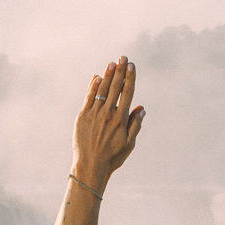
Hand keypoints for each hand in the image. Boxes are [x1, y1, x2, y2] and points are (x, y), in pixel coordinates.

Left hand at [73, 58, 143, 188]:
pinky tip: (97, 78)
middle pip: (116, 87)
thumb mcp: (129, 144)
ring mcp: (94, 114)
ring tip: (112, 64)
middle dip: (120, 71)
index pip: (127, 93)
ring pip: (102, 90)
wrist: (90, 166)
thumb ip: (135, 124)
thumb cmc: (112, 157)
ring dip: (108, 75)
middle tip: (123, 58)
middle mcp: (108, 113)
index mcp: (121, 119)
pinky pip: (89, 97)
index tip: (132, 66)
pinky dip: (93, 87)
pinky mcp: (82, 116)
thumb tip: (141, 108)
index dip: (130, 78)